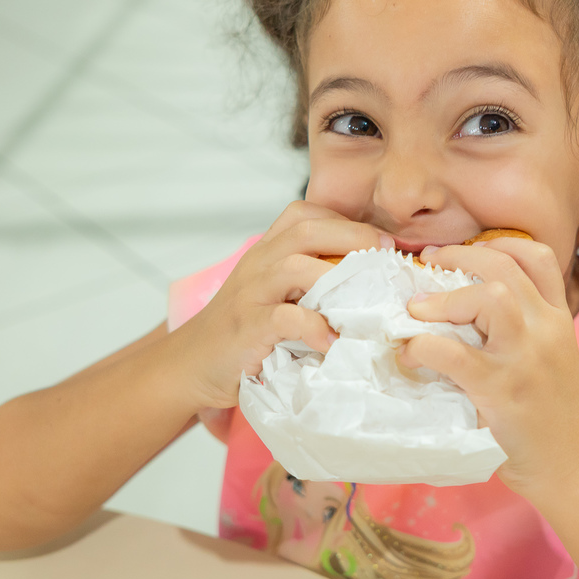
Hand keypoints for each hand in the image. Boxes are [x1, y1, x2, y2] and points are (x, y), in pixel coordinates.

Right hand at [172, 201, 392, 409]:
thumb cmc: (243, 330)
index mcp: (267, 251)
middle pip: (307, 229)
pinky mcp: (248, 327)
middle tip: (388, 258)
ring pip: (296, 266)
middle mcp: (258, 264)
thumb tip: (368, 282)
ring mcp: (251, 293)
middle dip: (354, 238)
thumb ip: (308, 282)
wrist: (191, 363)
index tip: (381, 242)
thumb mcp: (274, 295)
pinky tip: (331, 342)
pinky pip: (286, 318)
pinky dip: (314, 327)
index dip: (347, 221)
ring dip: (336, 280)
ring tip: (366, 300)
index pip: (305, 214)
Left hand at [396, 239, 578, 498]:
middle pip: (505, 266)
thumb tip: (458, 313)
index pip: (539, 257)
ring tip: (417, 309)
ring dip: (445, 297)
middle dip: (460, 257)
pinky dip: (423, 346)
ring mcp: (524, 358)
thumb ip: (520, 333)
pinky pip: (452, 352)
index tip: (467, 251)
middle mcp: (546, 329)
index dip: (499, 243)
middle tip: (428, 264)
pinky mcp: (500, 389)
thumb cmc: (553, 418)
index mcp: (558, 320)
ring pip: (491, 296)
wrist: (575, 468)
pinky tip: (410, 356)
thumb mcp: (549, 361)